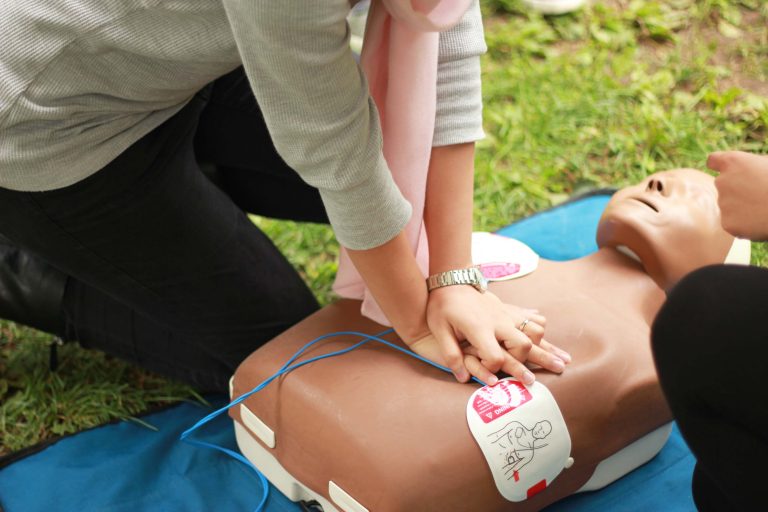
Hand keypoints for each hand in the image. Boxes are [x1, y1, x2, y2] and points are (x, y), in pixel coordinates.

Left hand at [420, 285, 569, 384]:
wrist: (451, 280)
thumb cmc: (442, 306)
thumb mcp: (440, 330)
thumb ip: (451, 355)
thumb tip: (463, 379)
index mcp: (480, 328)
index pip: (495, 357)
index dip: (492, 368)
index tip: (486, 371)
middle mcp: (498, 321)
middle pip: (523, 344)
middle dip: (531, 361)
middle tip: (539, 376)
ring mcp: (506, 314)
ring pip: (535, 330)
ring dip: (543, 346)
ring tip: (560, 360)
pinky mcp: (509, 310)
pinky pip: (533, 318)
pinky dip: (540, 329)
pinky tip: (546, 339)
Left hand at [707, 151, 767, 240]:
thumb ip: (755, 165)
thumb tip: (752, 171)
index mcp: (734, 162)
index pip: (714, 160)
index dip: (718, 165)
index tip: (720, 168)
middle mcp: (722, 181)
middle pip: (725, 186)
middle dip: (738, 191)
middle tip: (761, 196)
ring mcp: (723, 203)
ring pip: (730, 206)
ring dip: (743, 208)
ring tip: (765, 209)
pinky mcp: (727, 223)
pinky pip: (734, 224)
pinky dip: (745, 225)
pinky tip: (762, 222)